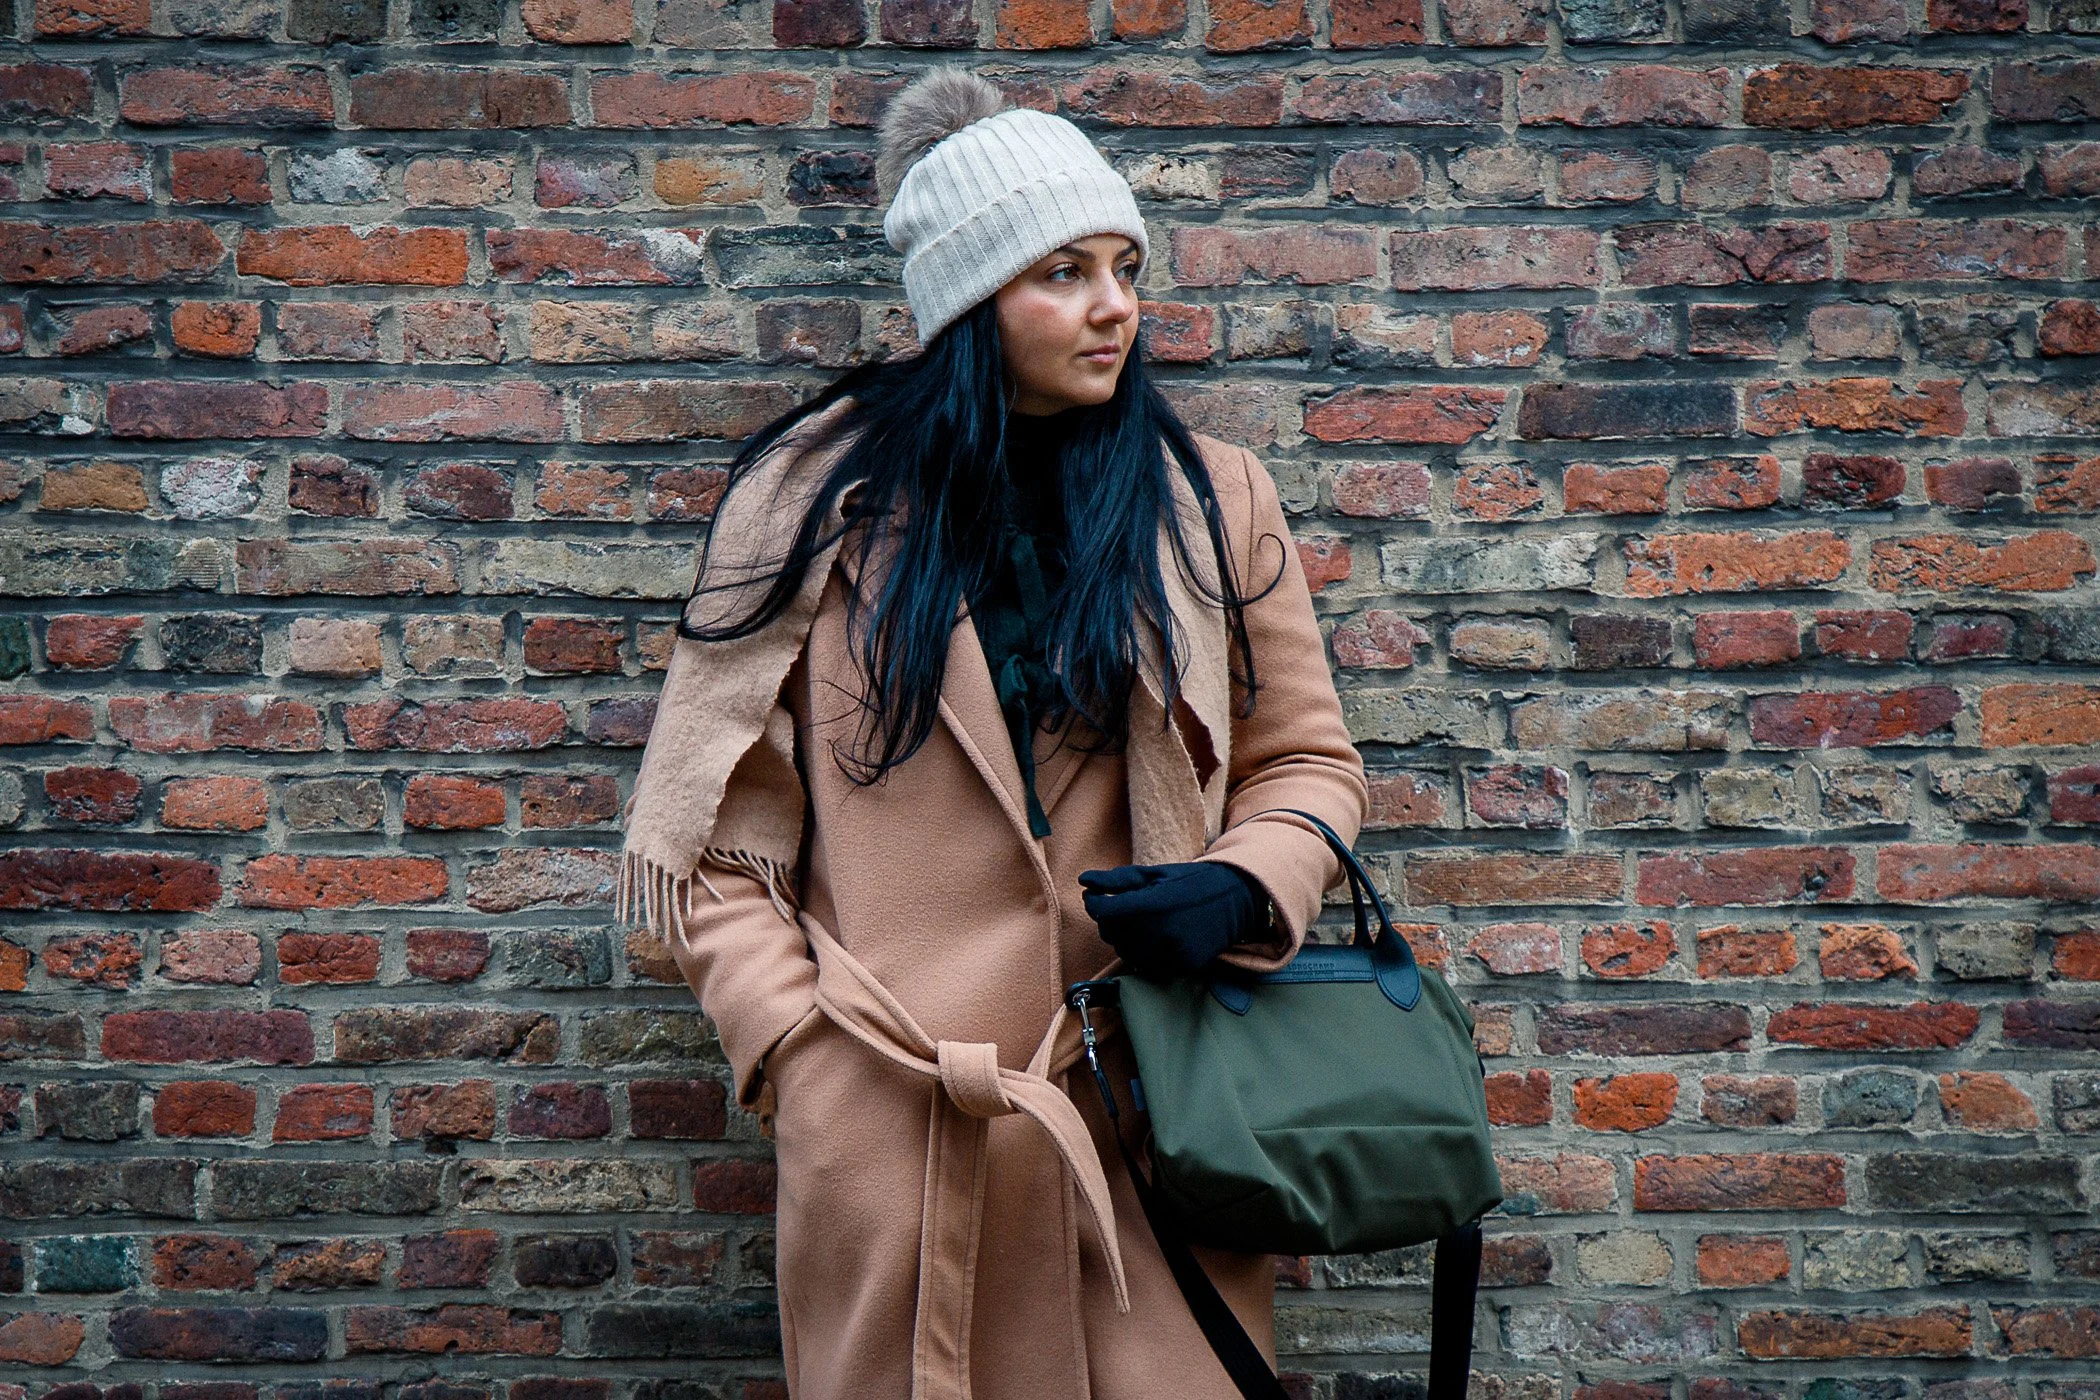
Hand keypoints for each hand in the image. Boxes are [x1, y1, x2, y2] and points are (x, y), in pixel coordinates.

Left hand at [1077, 860, 1270, 979]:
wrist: (1236, 899)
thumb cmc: (1191, 882)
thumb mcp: (1155, 874)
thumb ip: (1117, 880)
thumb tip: (1083, 881)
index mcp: (1154, 904)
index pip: (1104, 913)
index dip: (1095, 905)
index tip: (1097, 898)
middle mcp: (1163, 932)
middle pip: (1112, 935)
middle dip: (1110, 921)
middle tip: (1124, 908)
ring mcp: (1174, 953)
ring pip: (1127, 952)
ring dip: (1126, 938)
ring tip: (1143, 922)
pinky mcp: (1183, 966)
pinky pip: (1147, 964)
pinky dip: (1145, 952)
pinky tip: (1157, 937)